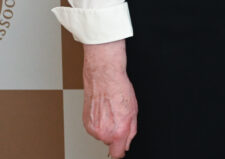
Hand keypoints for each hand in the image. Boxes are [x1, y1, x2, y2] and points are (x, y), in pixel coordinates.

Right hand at [82, 41, 137, 158]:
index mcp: (118, 131)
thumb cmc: (119, 90)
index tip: (122, 148)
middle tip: (119, 118)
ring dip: (106, 127)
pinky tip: (103, 110)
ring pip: (102, 134)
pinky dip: (99, 122)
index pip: (117, 154)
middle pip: (110, 142)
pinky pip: (95, 128)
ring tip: (110, 111)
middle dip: (115, 133)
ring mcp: (93, 129)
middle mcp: (103, 132)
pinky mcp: (85, 123)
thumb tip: (127, 143)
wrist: (104, 78)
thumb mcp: (134, 112)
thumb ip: (131, 131)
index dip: (121, 151)